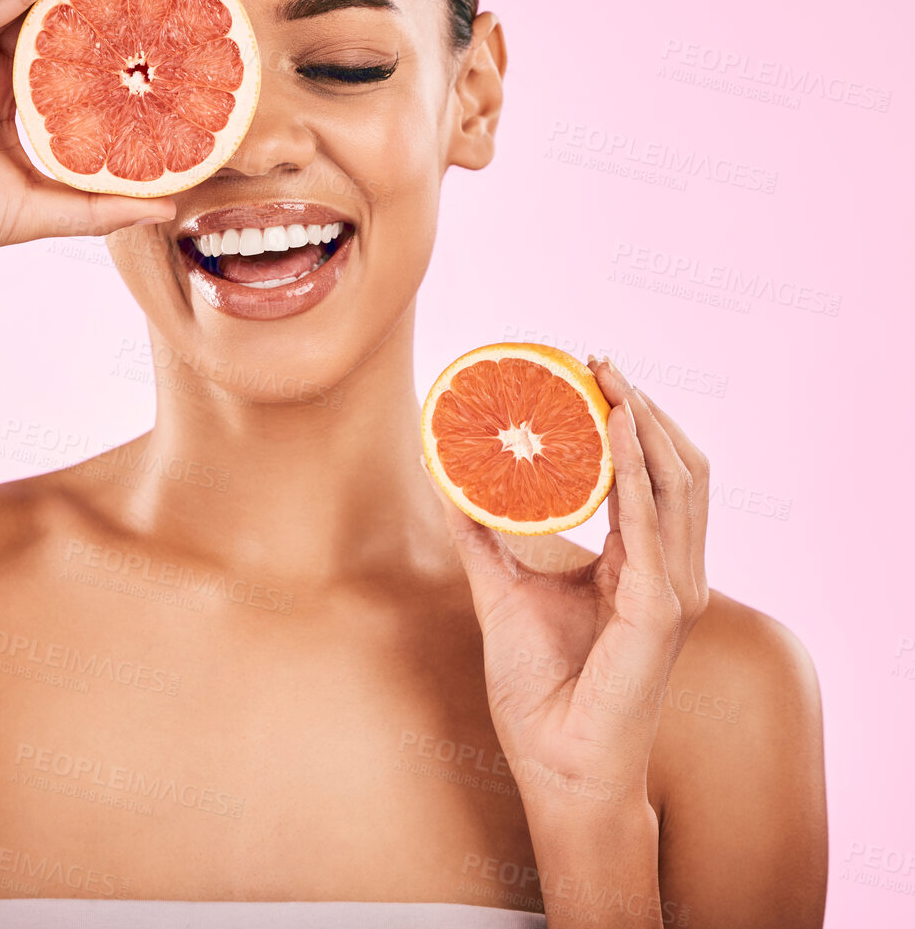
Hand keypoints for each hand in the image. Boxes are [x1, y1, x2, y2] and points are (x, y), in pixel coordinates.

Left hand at [432, 357, 710, 816]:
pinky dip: (634, 473)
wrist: (555, 764)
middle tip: (598, 359)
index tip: (590, 372)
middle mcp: (671, 573)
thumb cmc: (539, 689)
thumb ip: (481, 535)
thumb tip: (446, 476)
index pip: (652, 477)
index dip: (630, 421)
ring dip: (644, 423)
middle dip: (642, 406)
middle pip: (676, 467)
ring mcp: (674, 591)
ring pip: (677, 483)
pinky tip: (614, 431)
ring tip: (608, 378)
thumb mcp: (500, 591)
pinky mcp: (660, 610)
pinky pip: (650, 524)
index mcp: (642, 568)